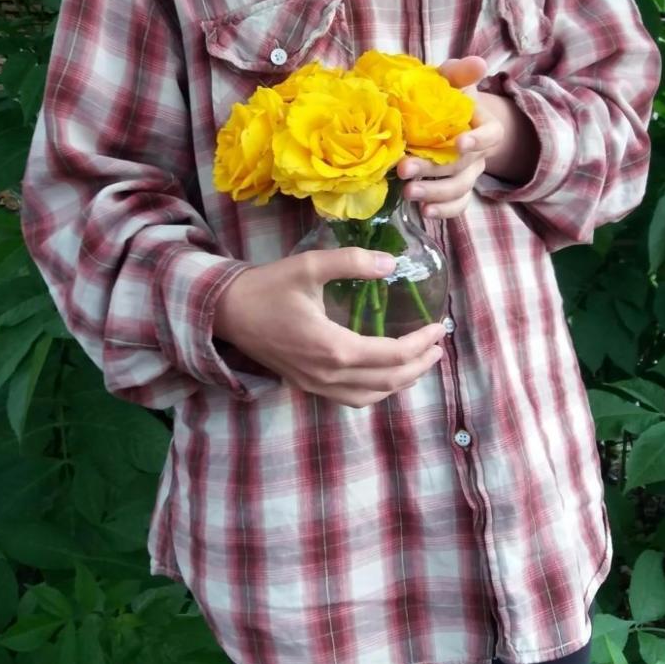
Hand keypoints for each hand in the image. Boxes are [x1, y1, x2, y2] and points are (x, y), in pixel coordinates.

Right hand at [212, 247, 446, 407]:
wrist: (226, 312)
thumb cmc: (267, 287)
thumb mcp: (309, 266)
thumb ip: (351, 263)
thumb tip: (392, 263)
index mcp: (333, 347)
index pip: (392, 355)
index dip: (421, 344)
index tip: (438, 328)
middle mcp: (328, 374)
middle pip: (388, 381)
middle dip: (419, 366)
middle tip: (438, 346)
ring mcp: (316, 385)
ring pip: (371, 396)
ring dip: (401, 382)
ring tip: (419, 362)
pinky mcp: (307, 386)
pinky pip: (351, 399)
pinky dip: (376, 391)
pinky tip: (384, 375)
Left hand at [396, 55, 522, 217]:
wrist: (442, 121)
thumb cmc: (445, 97)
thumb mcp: (451, 81)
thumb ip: (460, 73)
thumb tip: (478, 63)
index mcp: (483, 126)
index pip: (491, 135)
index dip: (478, 141)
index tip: (459, 142)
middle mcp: (479, 155)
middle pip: (464, 167)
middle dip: (435, 170)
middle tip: (405, 169)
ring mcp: (468, 175)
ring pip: (459, 190)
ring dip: (434, 193)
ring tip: (408, 192)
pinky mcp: (455, 191)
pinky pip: (457, 206)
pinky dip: (443, 212)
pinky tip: (424, 212)